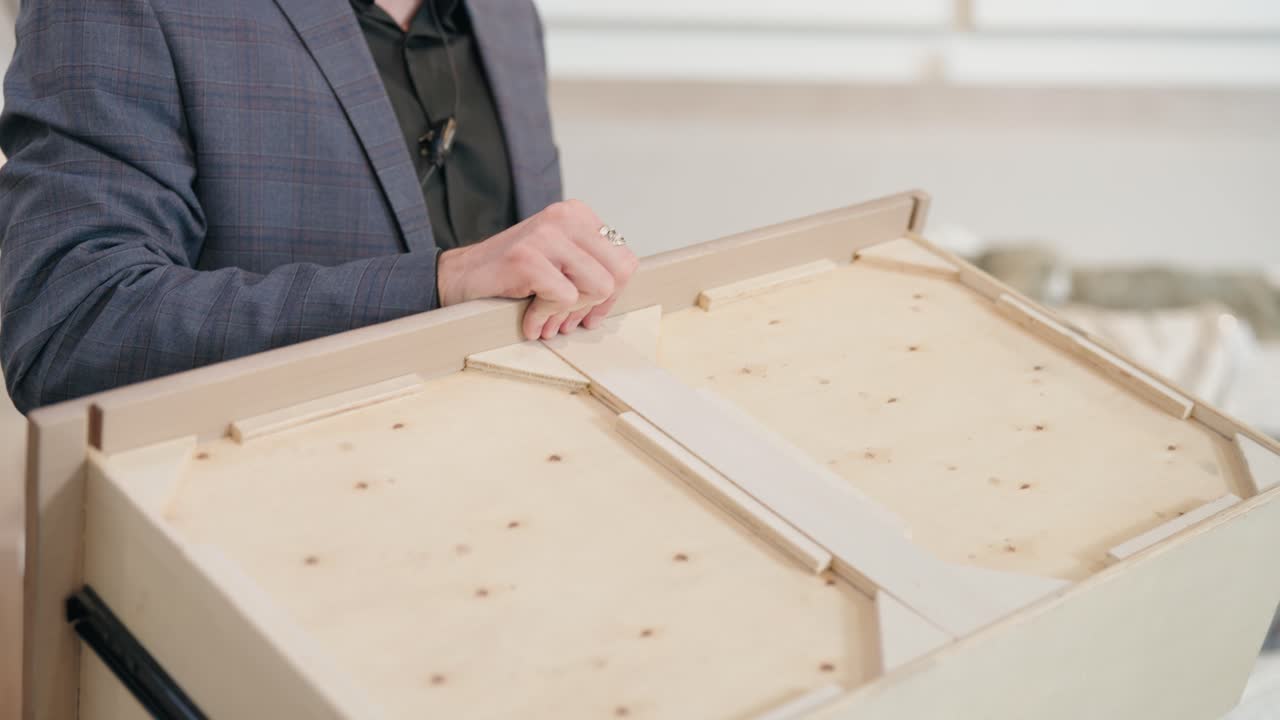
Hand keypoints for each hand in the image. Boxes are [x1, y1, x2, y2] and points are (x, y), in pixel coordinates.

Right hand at [436, 200, 638, 339]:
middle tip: (567, 319)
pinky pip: (565, 298)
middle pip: (618, 274)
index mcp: (578, 215)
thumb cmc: (510, 275)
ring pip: (598, 287)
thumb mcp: (559, 260)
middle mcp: (565, 217)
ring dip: (570, 313)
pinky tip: (528, 318)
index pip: (625, 260)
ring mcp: (546, 235)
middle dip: (594, 305)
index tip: (588, 311)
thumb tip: (618, 293)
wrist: (458, 278)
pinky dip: (546, 317)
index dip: (612, 295)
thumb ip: (590, 267)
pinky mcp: (528, 258)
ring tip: (546, 319)